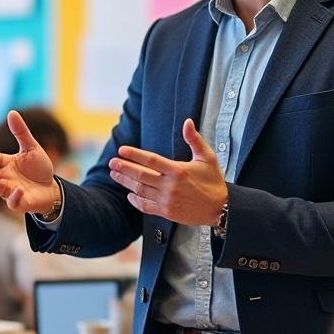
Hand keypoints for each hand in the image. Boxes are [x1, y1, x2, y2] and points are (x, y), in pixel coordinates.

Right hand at [0, 109, 58, 213]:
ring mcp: (10, 191)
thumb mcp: (31, 147)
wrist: (52, 188)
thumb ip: (21, 132)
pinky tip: (19, 190)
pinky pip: (13, 203)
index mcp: (5, 163)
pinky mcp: (19, 203)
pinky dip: (14, 197)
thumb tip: (11, 112)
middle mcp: (5, 177)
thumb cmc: (38, 168)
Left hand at [107, 119, 226, 225]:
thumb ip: (194, 140)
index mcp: (178, 170)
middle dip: (124, 168)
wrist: (220, 208)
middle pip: (141, 175)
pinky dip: (135, 200)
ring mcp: (167, 200)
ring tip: (114, 175)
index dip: (134, 154)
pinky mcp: (166, 212)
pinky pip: (145, 206)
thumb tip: (188, 122)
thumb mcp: (207, 158)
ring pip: (140, 190)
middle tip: (112, 162)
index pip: (151, 160)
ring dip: (125, 182)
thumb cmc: (214, 181)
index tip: (122, 150)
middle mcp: (170, 186)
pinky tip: (129, 194)